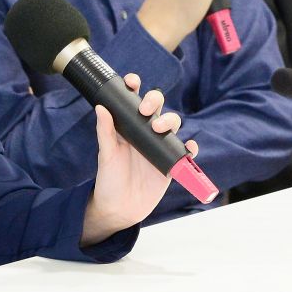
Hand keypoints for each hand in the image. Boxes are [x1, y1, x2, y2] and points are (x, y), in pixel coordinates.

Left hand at [80, 73, 197, 244]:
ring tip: (161, 128)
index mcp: (128, 127)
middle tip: (147, 109)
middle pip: (157, 108)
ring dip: (170, 121)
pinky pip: (186, 152)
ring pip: (173, 125)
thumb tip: (101, 107)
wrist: (119, 209)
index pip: (133, 102)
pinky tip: (188, 147)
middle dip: (155, 101)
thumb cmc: (109, 180)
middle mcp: (145, 133)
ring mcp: (160, 147)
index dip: (135, 88)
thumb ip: (105, 132)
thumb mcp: (105, 156)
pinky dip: (190, 147)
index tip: (132, 82)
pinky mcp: (171, 163)